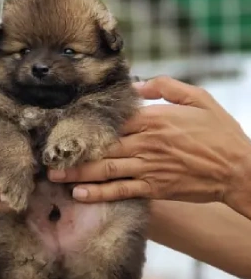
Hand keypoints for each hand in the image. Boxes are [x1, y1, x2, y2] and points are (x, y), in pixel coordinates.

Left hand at [48, 76, 250, 205]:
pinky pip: (122, 190)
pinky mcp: (154, 187)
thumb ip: (166, 87)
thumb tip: (138, 84)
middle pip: (102, 147)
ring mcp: (149, 167)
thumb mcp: (198, 98)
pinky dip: (100, 193)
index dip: (87, 125)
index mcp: (154, 119)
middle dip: (73, 152)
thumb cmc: (218, 132)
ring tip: (54, 176)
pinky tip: (80, 194)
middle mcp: (146, 143)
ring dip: (78, 173)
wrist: (238, 168)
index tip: (64, 128)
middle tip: (47, 157)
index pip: (113, 121)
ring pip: (106, 169)